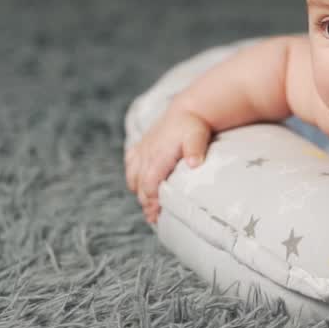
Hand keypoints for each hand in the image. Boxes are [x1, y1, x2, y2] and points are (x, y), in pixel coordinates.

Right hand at [124, 108, 211, 222]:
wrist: (187, 109)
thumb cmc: (193, 125)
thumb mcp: (197, 135)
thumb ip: (195, 149)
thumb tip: (194, 164)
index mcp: (158, 155)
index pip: (149, 184)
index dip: (151, 201)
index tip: (156, 215)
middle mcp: (146, 153)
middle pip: (140, 184)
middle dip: (145, 202)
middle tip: (153, 218)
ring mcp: (142, 150)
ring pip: (133, 176)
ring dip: (139, 191)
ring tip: (149, 205)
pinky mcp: (141, 146)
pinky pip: (131, 164)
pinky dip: (133, 176)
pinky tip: (140, 185)